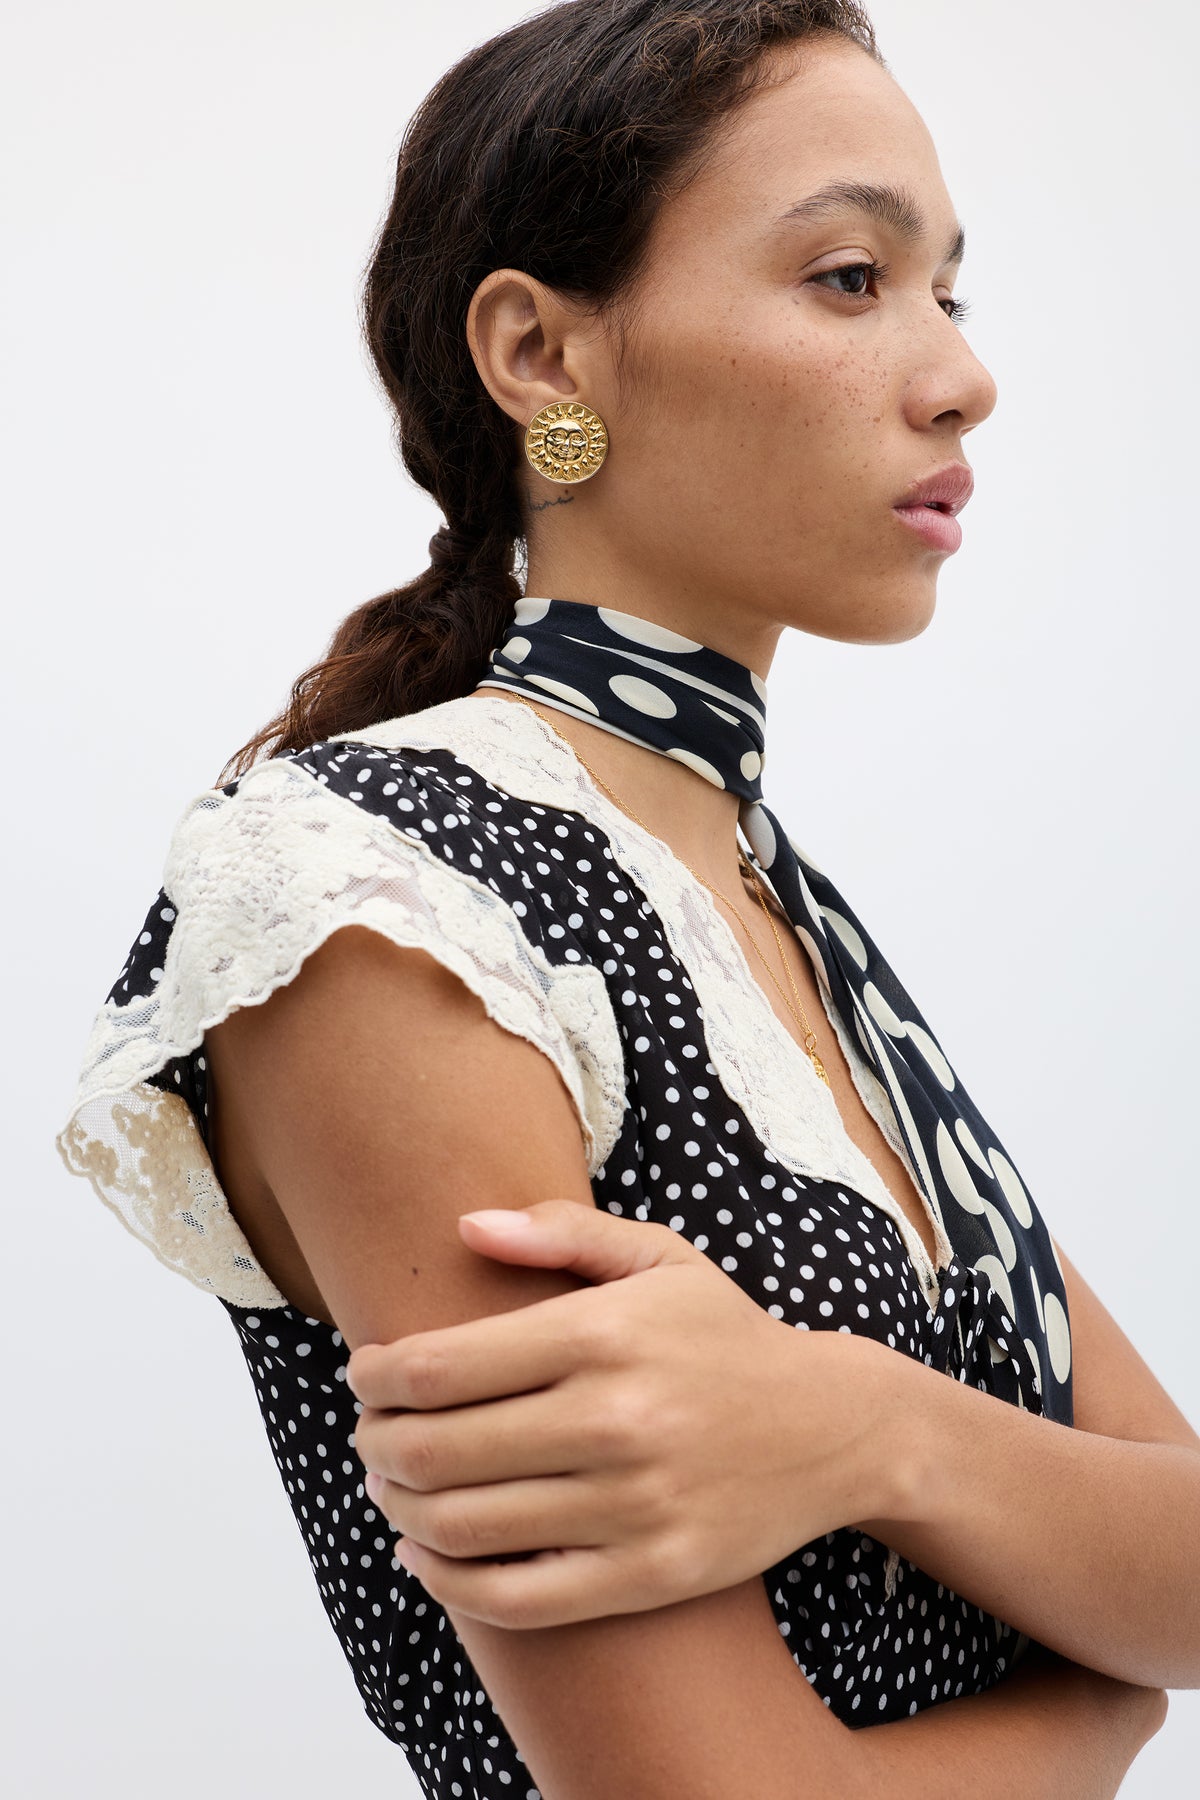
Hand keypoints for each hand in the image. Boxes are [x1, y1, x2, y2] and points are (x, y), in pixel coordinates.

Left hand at [347, 1198, 891, 1629]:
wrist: (832, 1428)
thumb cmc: (724, 1335)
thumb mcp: (657, 1258)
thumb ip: (560, 1232)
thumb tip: (464, 1225)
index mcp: (603, 1334)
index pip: (440, 1367)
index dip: (376, 1377)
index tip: (365, 1375)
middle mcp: (615, 1421)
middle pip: (436, 1450)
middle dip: (376, 1442)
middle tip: (370, 1434)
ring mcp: (633, 1507)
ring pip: (463, 1527)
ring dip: (399, 1509)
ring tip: (392, 1486)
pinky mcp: (649, 1575)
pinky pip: (516, 1600)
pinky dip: (448, 1583)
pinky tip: (425, 1555)